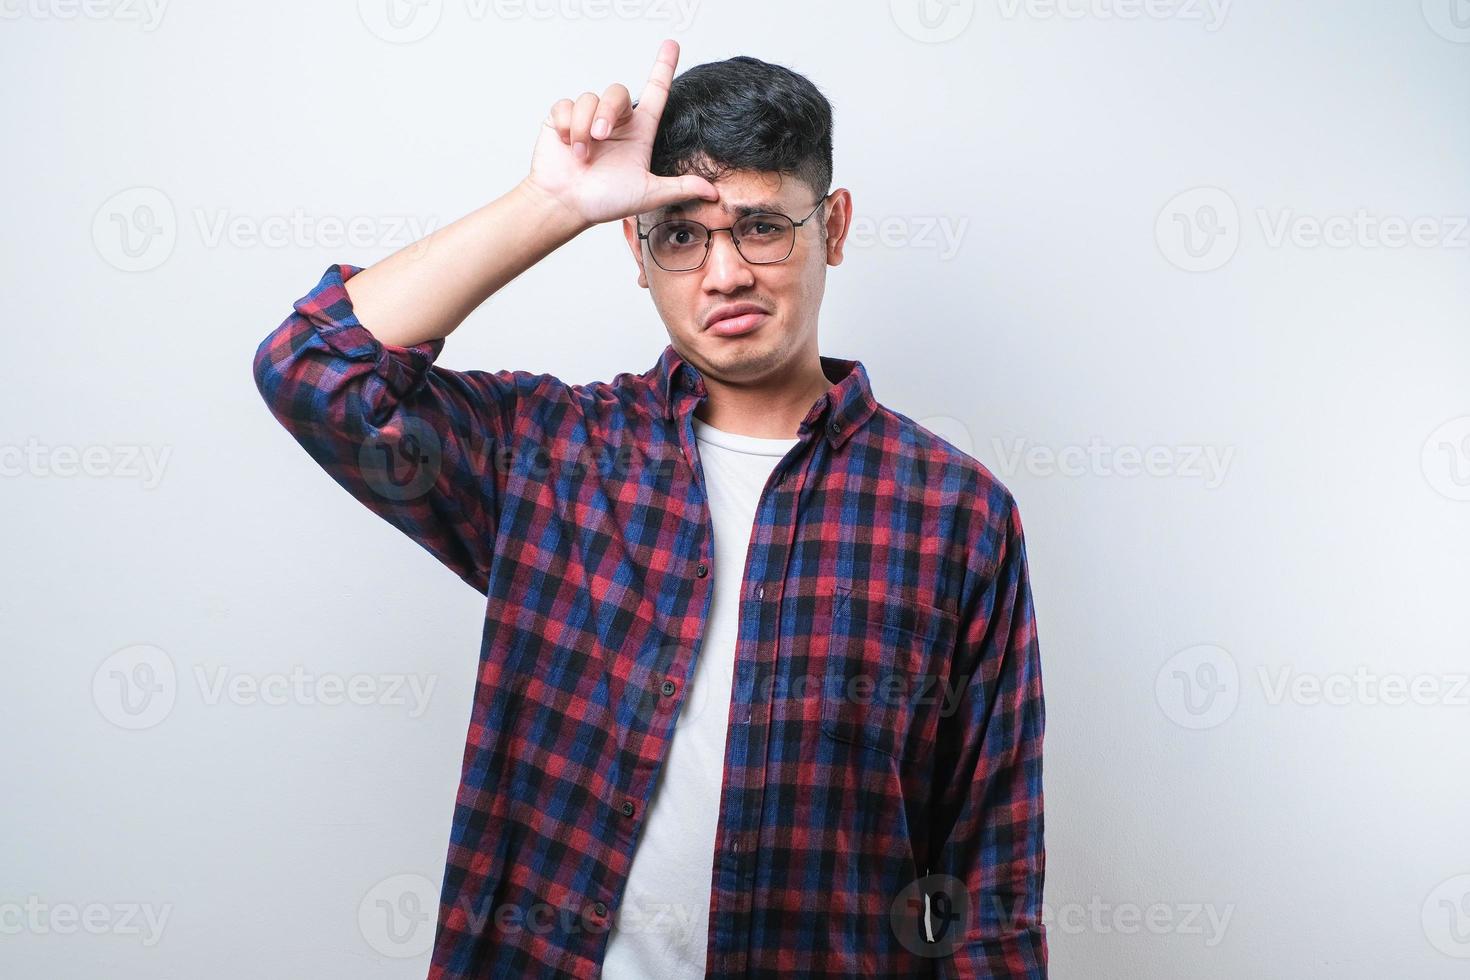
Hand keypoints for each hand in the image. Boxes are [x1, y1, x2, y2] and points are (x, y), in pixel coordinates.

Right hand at [523, 39, 719, 227]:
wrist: (565, 205)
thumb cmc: (604, 201)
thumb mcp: (647, 194)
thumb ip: (679, 188)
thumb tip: (714, 193)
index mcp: (638, 133)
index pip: (655, 92)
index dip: (663, 67)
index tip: (671, 44)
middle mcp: (615, 122)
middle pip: (617, 91)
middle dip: (607, 112)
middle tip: (600, 138)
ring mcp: (588, 119)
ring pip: (589, 99)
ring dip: (584, 128)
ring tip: (581, 155)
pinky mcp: (564, 119)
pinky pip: (566, 105)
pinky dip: (566, 126)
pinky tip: (566, 144)